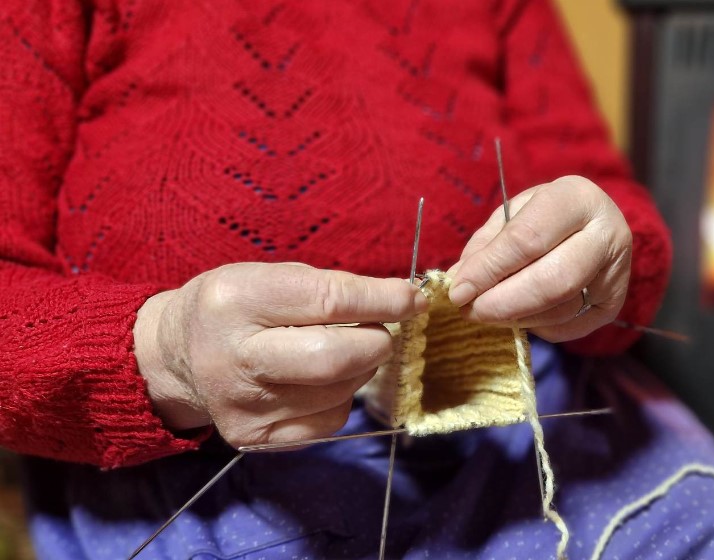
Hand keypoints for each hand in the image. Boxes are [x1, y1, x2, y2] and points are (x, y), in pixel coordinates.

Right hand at [133, 262, 425, 448]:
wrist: (177, 355)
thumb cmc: (237, 306)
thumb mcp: (270, 275)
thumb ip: (332, 287)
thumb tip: (404, 302)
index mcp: (237, 300)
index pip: (328, 301)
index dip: (381, 301)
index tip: (413, 299)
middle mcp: (235, 357)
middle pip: (335, 359)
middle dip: (376, 342)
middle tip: (379, 332)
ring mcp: (243, 404)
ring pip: (339, 392)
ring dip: (360, 369)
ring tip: (343, 351)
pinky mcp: (254, 437)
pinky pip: (330, 421)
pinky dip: (342, 397)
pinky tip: (321, 381)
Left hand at [448, 175, 631, 341]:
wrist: (594, 226)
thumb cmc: (545, 216)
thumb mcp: (512, 214)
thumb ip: (486, 245)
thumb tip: (460, 281)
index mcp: (577, 198)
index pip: (528, 239)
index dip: (489, 269)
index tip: (458, 290)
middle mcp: (607, 234)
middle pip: (553, 280)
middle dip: (503, 303)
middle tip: (470, 311)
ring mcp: (616, 272)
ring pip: (561, 309)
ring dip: (515, 317)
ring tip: (486, 312)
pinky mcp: (614, 303)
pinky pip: (568, 326)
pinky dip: (535, 325)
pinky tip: (519, 313)